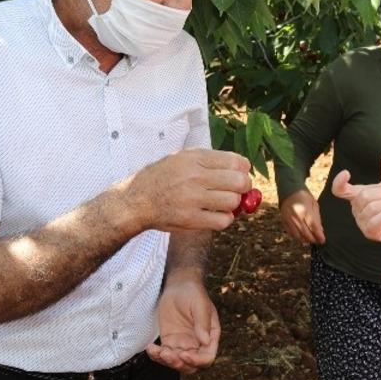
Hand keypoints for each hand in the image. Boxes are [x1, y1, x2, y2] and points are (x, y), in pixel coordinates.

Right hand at [115, 148, 251, 232]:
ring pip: (233, 202)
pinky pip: (222, 221)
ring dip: (233, 204)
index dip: (244, 170)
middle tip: (238, 191)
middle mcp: (194, 176)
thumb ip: (210, 162)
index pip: (236, 161)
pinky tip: (216, 215)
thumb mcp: (182, 158)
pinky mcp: (190, 219)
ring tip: (223, 203)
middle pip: (239, 182)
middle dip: (244, 187)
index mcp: (194, 158)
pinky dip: (224, 219)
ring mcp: (192, 198)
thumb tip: (243, 169)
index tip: (240, 175)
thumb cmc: (162, 178)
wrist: (136, 200)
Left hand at [146, 276, 219, 373]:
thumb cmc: (193, 293)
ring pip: (177, 363)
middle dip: (179, 364)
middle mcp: (198, 344)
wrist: (179, 286)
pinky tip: (150, 348)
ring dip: (167, 361)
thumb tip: (205, 341)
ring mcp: (183, 344)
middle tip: (167, 354)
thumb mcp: (200, 305)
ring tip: (158, 351)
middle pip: (191, 365)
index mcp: (210, 336)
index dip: (197, 360)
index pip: (207, 357)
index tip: (184, 354)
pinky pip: (164, 355)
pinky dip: (156, 356)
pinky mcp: (170, 342)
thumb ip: (203, 323)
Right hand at [279, 189, 325, 244]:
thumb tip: (321, 231)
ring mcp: (289, 220)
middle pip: (306, 234)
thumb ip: (317, 218)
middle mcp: (296, 217)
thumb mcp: (314, 204)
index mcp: (306, 211)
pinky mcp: (284, 221)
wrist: (289, 191)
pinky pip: (290, 233)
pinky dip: (297, 237)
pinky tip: (302, 236)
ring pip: (297, 236)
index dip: (319, 236)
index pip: (313, 227)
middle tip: (318, 241)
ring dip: (305, 240)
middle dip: (313, 239)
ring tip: (310, 239)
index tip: (323, 240)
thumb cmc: (304, 197)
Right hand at [331, 151, 380, 244]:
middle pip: (362, 196)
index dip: (339, 182)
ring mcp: (361, 221)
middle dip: (380, 194)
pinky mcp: (368, 232)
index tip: (346, 173)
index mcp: (357, 195)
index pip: (340, 189)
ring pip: (369, 208)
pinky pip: (373, 222)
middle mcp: (356, 208)